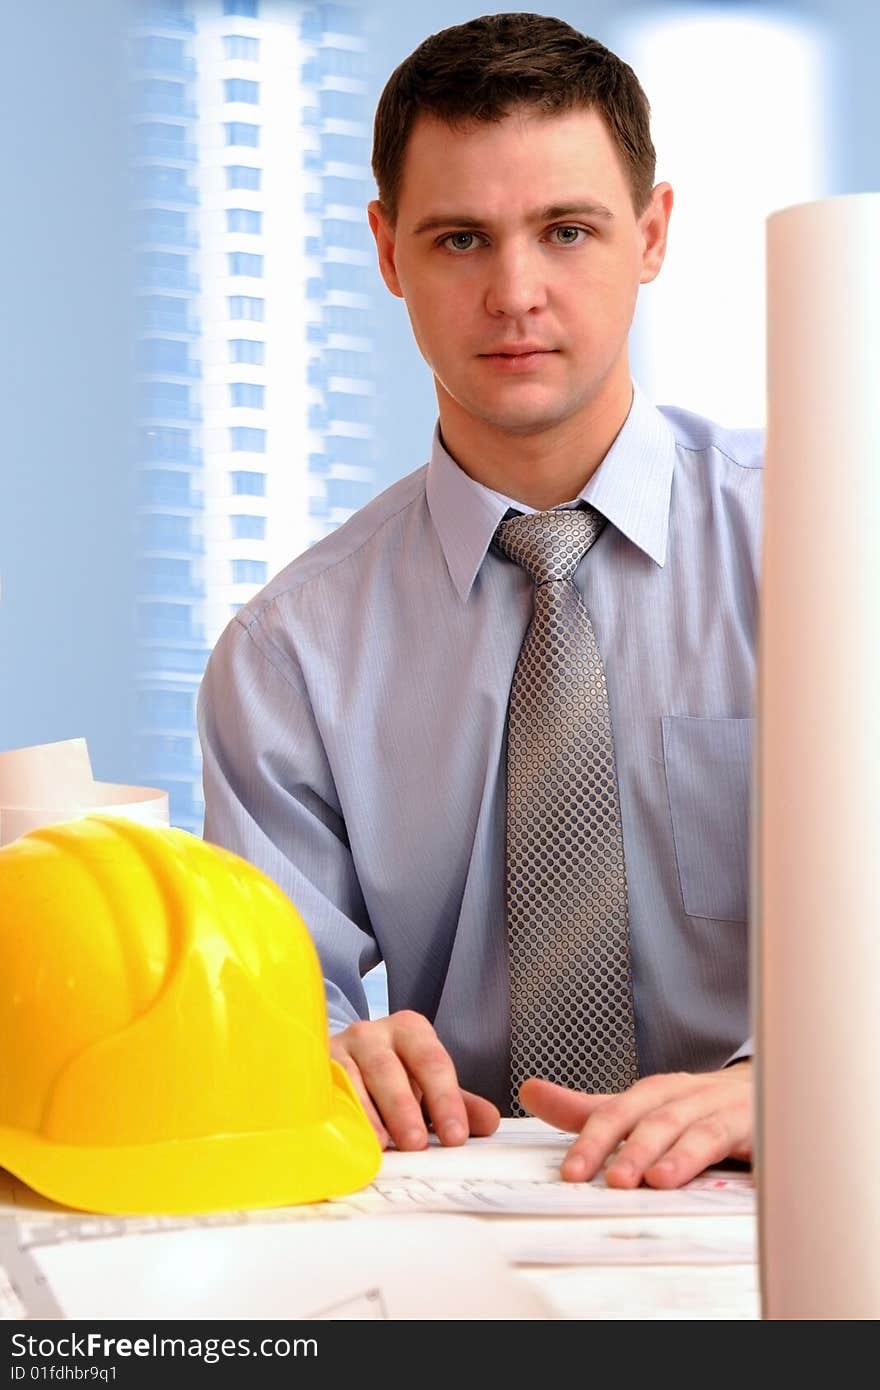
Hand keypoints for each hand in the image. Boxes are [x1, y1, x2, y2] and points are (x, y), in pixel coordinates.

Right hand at [331, 1010, 500, 1151]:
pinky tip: (347, 1137)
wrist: (342, 1058)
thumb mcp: (427, 1085)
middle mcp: (374, 1033)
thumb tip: (489, 1121)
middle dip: (404, 1108)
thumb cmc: (392, 1075)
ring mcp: (340, 1049)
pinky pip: (325, 1091)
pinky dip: (337, 1114)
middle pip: (390, 1069)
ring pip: (354, 1079)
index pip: (432, 1062)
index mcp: (410, 1031)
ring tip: (382, 1145)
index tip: (455, 1136)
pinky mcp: (315, 1069)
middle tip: (417, 1144)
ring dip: (369, 1114)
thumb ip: (458, 1103)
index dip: (445, 1099)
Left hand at [519, 1061, 752, 1188]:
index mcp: (653, 1092)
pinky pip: (735, 1140)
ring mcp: (720, 1109)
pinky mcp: (752, 1126)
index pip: (616, 1112)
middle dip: (626, 1147)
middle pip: (651, 1118)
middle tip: (605, 1179)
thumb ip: (586, 1109)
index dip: (592, 1140)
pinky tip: (700, 1177)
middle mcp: (684, 1095)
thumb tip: (530, 1092)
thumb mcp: (638, 1109)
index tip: (570, 1173)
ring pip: (692, 1129)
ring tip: (650, 1180)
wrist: (761, 1092)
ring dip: (672, 1153)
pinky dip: (717, 1158)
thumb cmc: (693, 1107)